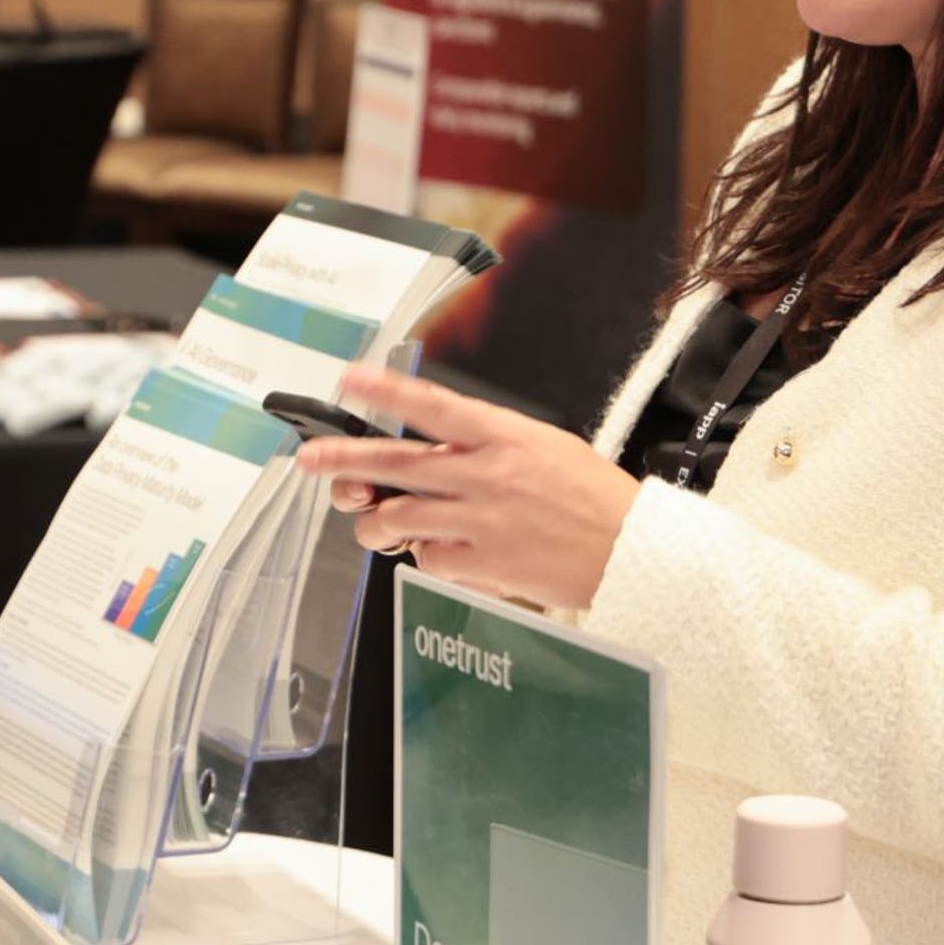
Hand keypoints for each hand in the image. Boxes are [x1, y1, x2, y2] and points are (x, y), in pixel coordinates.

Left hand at [284, 368, 643, 615]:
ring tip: (370, 520)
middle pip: (396, 463)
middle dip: (344, 460)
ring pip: (397, 517)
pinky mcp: (481, 563)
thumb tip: (441, 446)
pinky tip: (444, 551)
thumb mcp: (545, 447)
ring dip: (375, 520)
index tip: (350, 380)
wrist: (633, 550)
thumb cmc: (594, 498)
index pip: (432, 405)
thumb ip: (489, 444)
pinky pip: (427, 558)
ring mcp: (479, 520)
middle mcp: (485, 474)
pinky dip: (426, 555)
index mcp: (504, 436)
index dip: (385, 391)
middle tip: (310, 459)